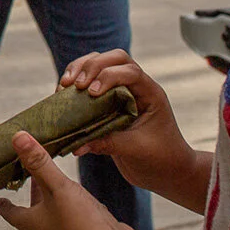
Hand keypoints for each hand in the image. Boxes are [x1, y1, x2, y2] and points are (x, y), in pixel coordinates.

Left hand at [0, 131, 141, 229]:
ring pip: (53, 214)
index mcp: (33, 224)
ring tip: (51, 179)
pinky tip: (79, 196)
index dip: (3, 204)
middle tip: (26, 175)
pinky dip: (69, 204)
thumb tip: (16, 137)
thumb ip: (39, 163)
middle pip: (32, 211)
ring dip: (50, 197)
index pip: (11, 213)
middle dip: (30, 193)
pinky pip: (72, 218)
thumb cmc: (80, 222)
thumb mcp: (57, 187)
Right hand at [58, 50, 198, 195]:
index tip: (92, 93)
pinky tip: (62, 95)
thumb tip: (77, 145)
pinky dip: (75, 83)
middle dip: (92, 66)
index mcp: (151, 94)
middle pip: (115, 58)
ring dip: (79, 69)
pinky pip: (90, 81)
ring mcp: (122, 91)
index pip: (131, 72)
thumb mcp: (136, 150)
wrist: (167, 171)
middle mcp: (137, 87)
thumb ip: (108, 143)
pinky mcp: (108, 100)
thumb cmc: (160, 159)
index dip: (109, 76)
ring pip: (100, 63)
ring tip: (64, 85)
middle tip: (75, 85)